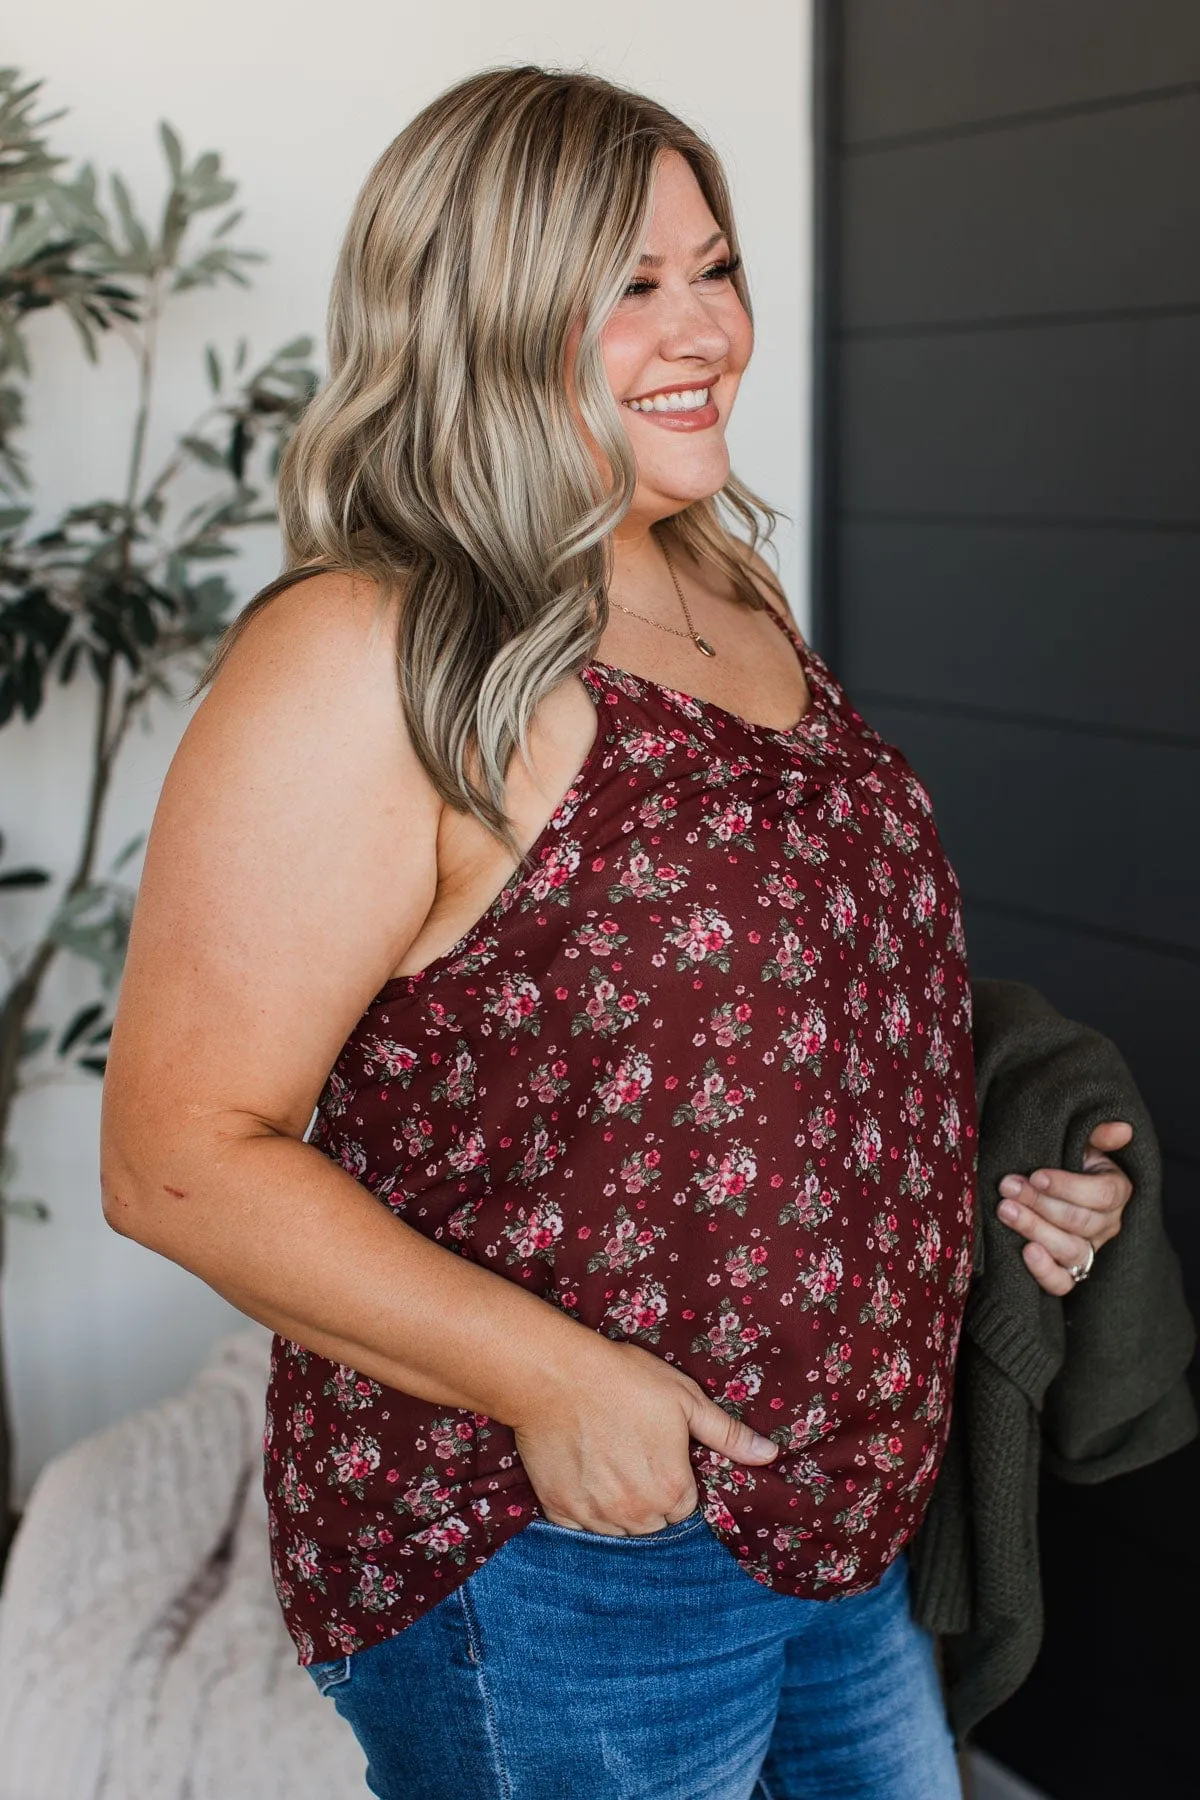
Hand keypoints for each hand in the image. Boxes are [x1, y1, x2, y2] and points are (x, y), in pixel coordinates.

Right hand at [512, 1336, 777, 1535]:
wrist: (554, 1375)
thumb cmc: (624, 1379)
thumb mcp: (685, 1399)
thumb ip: (726, 1435)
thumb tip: (770, 1455)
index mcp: (672, 1490)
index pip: (685, 1506)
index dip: (675, 1479)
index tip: (658, 1452)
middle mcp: (636, 1513)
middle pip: (653, 1523)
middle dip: (649, 1498)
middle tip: (632, 1454)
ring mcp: (595, 1516)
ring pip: (618, 1528)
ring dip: (618, 1506)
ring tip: (607, 1462)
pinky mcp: (559, 1511)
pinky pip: (580, 1528)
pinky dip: (584, 1507)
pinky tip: (582, 1473)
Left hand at [995, 1119, 1133, 1296]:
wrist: (1047, 1183)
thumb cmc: (1065, 1158)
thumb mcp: (1081, 1141)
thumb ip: (1098, 1134)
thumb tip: (1121, 1129)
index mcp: (1116, 1191)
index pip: (1100, 1196)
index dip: (1067, 1187)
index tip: (1036, 1175)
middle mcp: (1107, 1224)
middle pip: (1080, 1222)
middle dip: (1040, 1203)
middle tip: (1007, 1187)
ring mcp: (1089, 1250)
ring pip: (1070, 1251)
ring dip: (1035, 1230)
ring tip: (1005, 1211)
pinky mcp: (1069, 1271)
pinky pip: (1062, 1283)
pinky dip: (1044, 1272)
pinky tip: (1025, 1252)